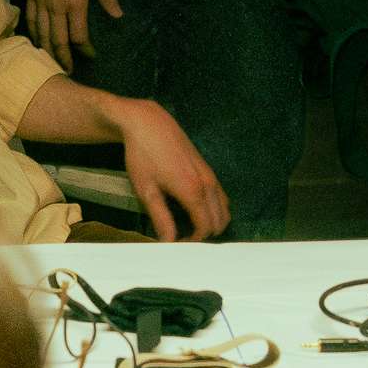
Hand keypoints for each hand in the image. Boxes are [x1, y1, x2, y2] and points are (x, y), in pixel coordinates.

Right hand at [23, 0, 122, 60]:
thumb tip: (118, 15)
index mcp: (75, 2)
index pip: (79, 36)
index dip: (85, 49)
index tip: (91, 55)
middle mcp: (56, 7)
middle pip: (59, 41)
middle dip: (64, 59)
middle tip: (69, 71)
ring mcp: (40, 2)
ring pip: (42, 35)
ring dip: (48, 51)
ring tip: (52, 63)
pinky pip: (30, 21)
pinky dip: (33, 34)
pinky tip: (36, 41)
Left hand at [111, 99, 228, 243]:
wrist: (147, 124)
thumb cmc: (143, 155)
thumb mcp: (147, 190)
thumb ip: (161, 219)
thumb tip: (169, 242)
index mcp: (192, 190)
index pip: (205, 228)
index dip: (193, 242)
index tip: (177, 244)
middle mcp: (207, 183)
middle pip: (220, 222)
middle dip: (205, 235)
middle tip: (183, 238)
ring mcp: (210, 174)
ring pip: (224, 209)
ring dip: (212, 222)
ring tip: (188, 226)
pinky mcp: (207, 169)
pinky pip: (220, 196)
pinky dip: (213, 209)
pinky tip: (192, 210)